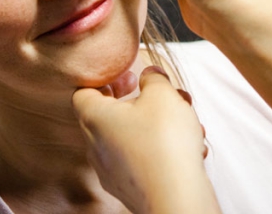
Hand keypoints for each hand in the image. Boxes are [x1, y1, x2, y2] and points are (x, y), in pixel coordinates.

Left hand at [72, 66, 217, 213]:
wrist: (176, 196)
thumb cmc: (164, 142)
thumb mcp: (162, 94)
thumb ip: (154, 79)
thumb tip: (150, 75)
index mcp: (94, 118)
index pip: (83, 92)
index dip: (105, 80)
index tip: (130, 78)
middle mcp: (95, 146)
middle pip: (110, 115)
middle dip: (141, 102)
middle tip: (163, 97)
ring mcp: (109, 170)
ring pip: (130, 137)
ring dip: (156, 125)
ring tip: (185, 121)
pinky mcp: (128, 187)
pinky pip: (140, 159)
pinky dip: (160, 149)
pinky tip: (188, 147)